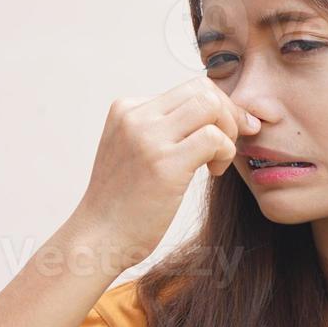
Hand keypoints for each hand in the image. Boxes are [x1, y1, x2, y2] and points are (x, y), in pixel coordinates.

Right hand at [70, 75, 259, 266]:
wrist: (99, 238)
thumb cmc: (122, 203)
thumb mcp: (131, 151)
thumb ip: (159, 129)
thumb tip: (207, 114)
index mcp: (126, 109)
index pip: (186, 88)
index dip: (213, 109)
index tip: (220, 135)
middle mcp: (135, 116)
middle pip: (202, 89)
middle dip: (228, 114)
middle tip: (228, 145)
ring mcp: (149, 138)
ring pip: (210, 105)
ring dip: (228, 131)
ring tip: (217, 160)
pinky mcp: (165, 163)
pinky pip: (214, 138)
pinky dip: (226, 152)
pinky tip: (213, 172)